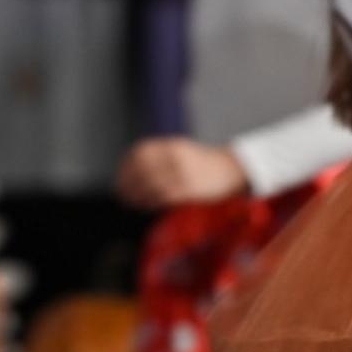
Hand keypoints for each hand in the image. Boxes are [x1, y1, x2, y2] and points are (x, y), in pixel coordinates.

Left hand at [115, 137, 247, 208]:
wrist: (231, 169)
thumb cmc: (202, 163)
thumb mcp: (181, 150)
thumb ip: (160, 156)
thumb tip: (132, 170)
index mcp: (171, 145)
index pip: (140, 152)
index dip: (126, 166)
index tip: (120, 177)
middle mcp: (174, 156)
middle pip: (141, 168)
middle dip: (127, 182)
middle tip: (120, 193)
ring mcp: (182, 172)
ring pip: (150, 184)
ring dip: (136, 195)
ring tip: (130, 202)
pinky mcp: (189, 188)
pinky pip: (163, 196)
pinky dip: (151, 202)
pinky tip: (146, 206)